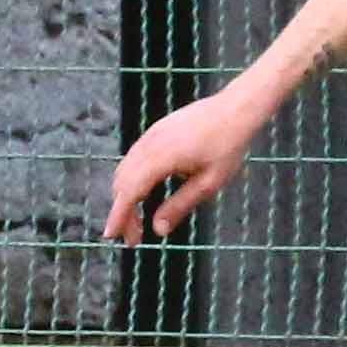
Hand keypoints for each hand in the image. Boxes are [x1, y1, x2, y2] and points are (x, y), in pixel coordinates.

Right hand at [105, 93, 265, 241]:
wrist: (235, 109)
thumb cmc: (227, 147)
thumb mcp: (209, 183)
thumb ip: (180, 206)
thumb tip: (158, 230)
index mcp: (162, 158)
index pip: (130, 191)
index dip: (118, 215)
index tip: (111, 235)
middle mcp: (150, 144)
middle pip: (123, 182)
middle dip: (123, 211)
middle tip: (134, 237)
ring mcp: (150, 135)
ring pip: (125, 169)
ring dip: (125, 196)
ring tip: (138, 220)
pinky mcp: (154, 130)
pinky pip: (133, 157)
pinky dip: (131, 179)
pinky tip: (144, 192)